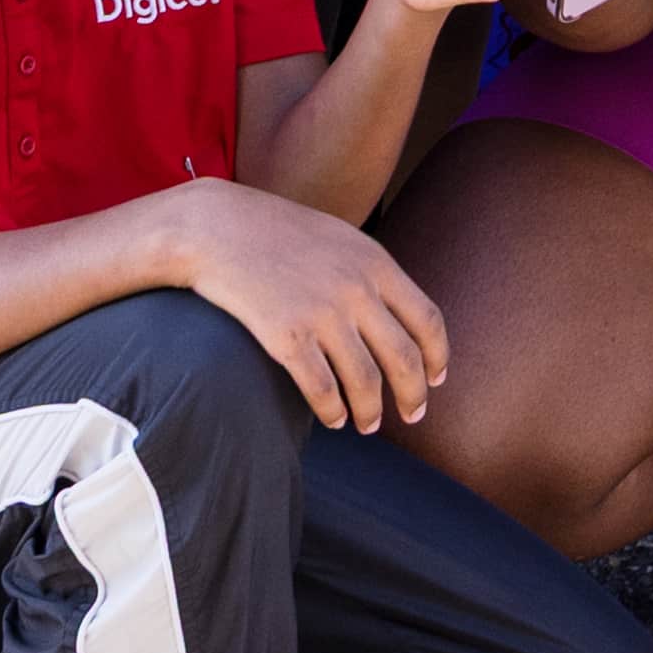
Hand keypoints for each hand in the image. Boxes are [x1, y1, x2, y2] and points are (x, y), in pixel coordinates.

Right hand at [161, 178, 452, 431]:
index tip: (436, 379)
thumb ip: (372, 273)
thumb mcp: (339, 238)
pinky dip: (332, 411)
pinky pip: (321, 388)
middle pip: (404, 358)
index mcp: (375, 264)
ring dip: (370, 411)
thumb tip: (398, 314)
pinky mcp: (286, 336)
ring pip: (365, 381)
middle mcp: (356, 290)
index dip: (437, 356)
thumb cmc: (277, 233)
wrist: (216, 227)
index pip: (427, 320)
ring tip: (367, 425)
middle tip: (412, 415)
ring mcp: (322, 313)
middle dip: (413, 395)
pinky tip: (332, 419)